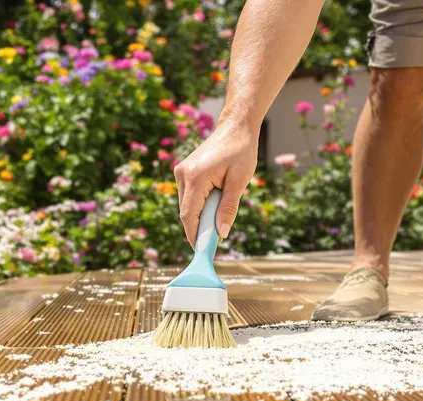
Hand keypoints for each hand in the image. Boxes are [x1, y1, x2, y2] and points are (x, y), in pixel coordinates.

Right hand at [173, 122, 258, 246]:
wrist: (236, 127)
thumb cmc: (241, 150)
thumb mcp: (239, 182)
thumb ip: (228, 209)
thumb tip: (221, 233)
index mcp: (195, 177)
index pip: (189, 215)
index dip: (195, 236)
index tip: (203, 251)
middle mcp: (182, 174)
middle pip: (186, 212)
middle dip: (200, 227)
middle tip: (217, 237)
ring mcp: (181, 172)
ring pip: (187, 205)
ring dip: (201, 214)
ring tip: (220, 212)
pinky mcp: (184, 172)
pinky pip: (189, 196)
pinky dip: (200, 204)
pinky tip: (215, 199)